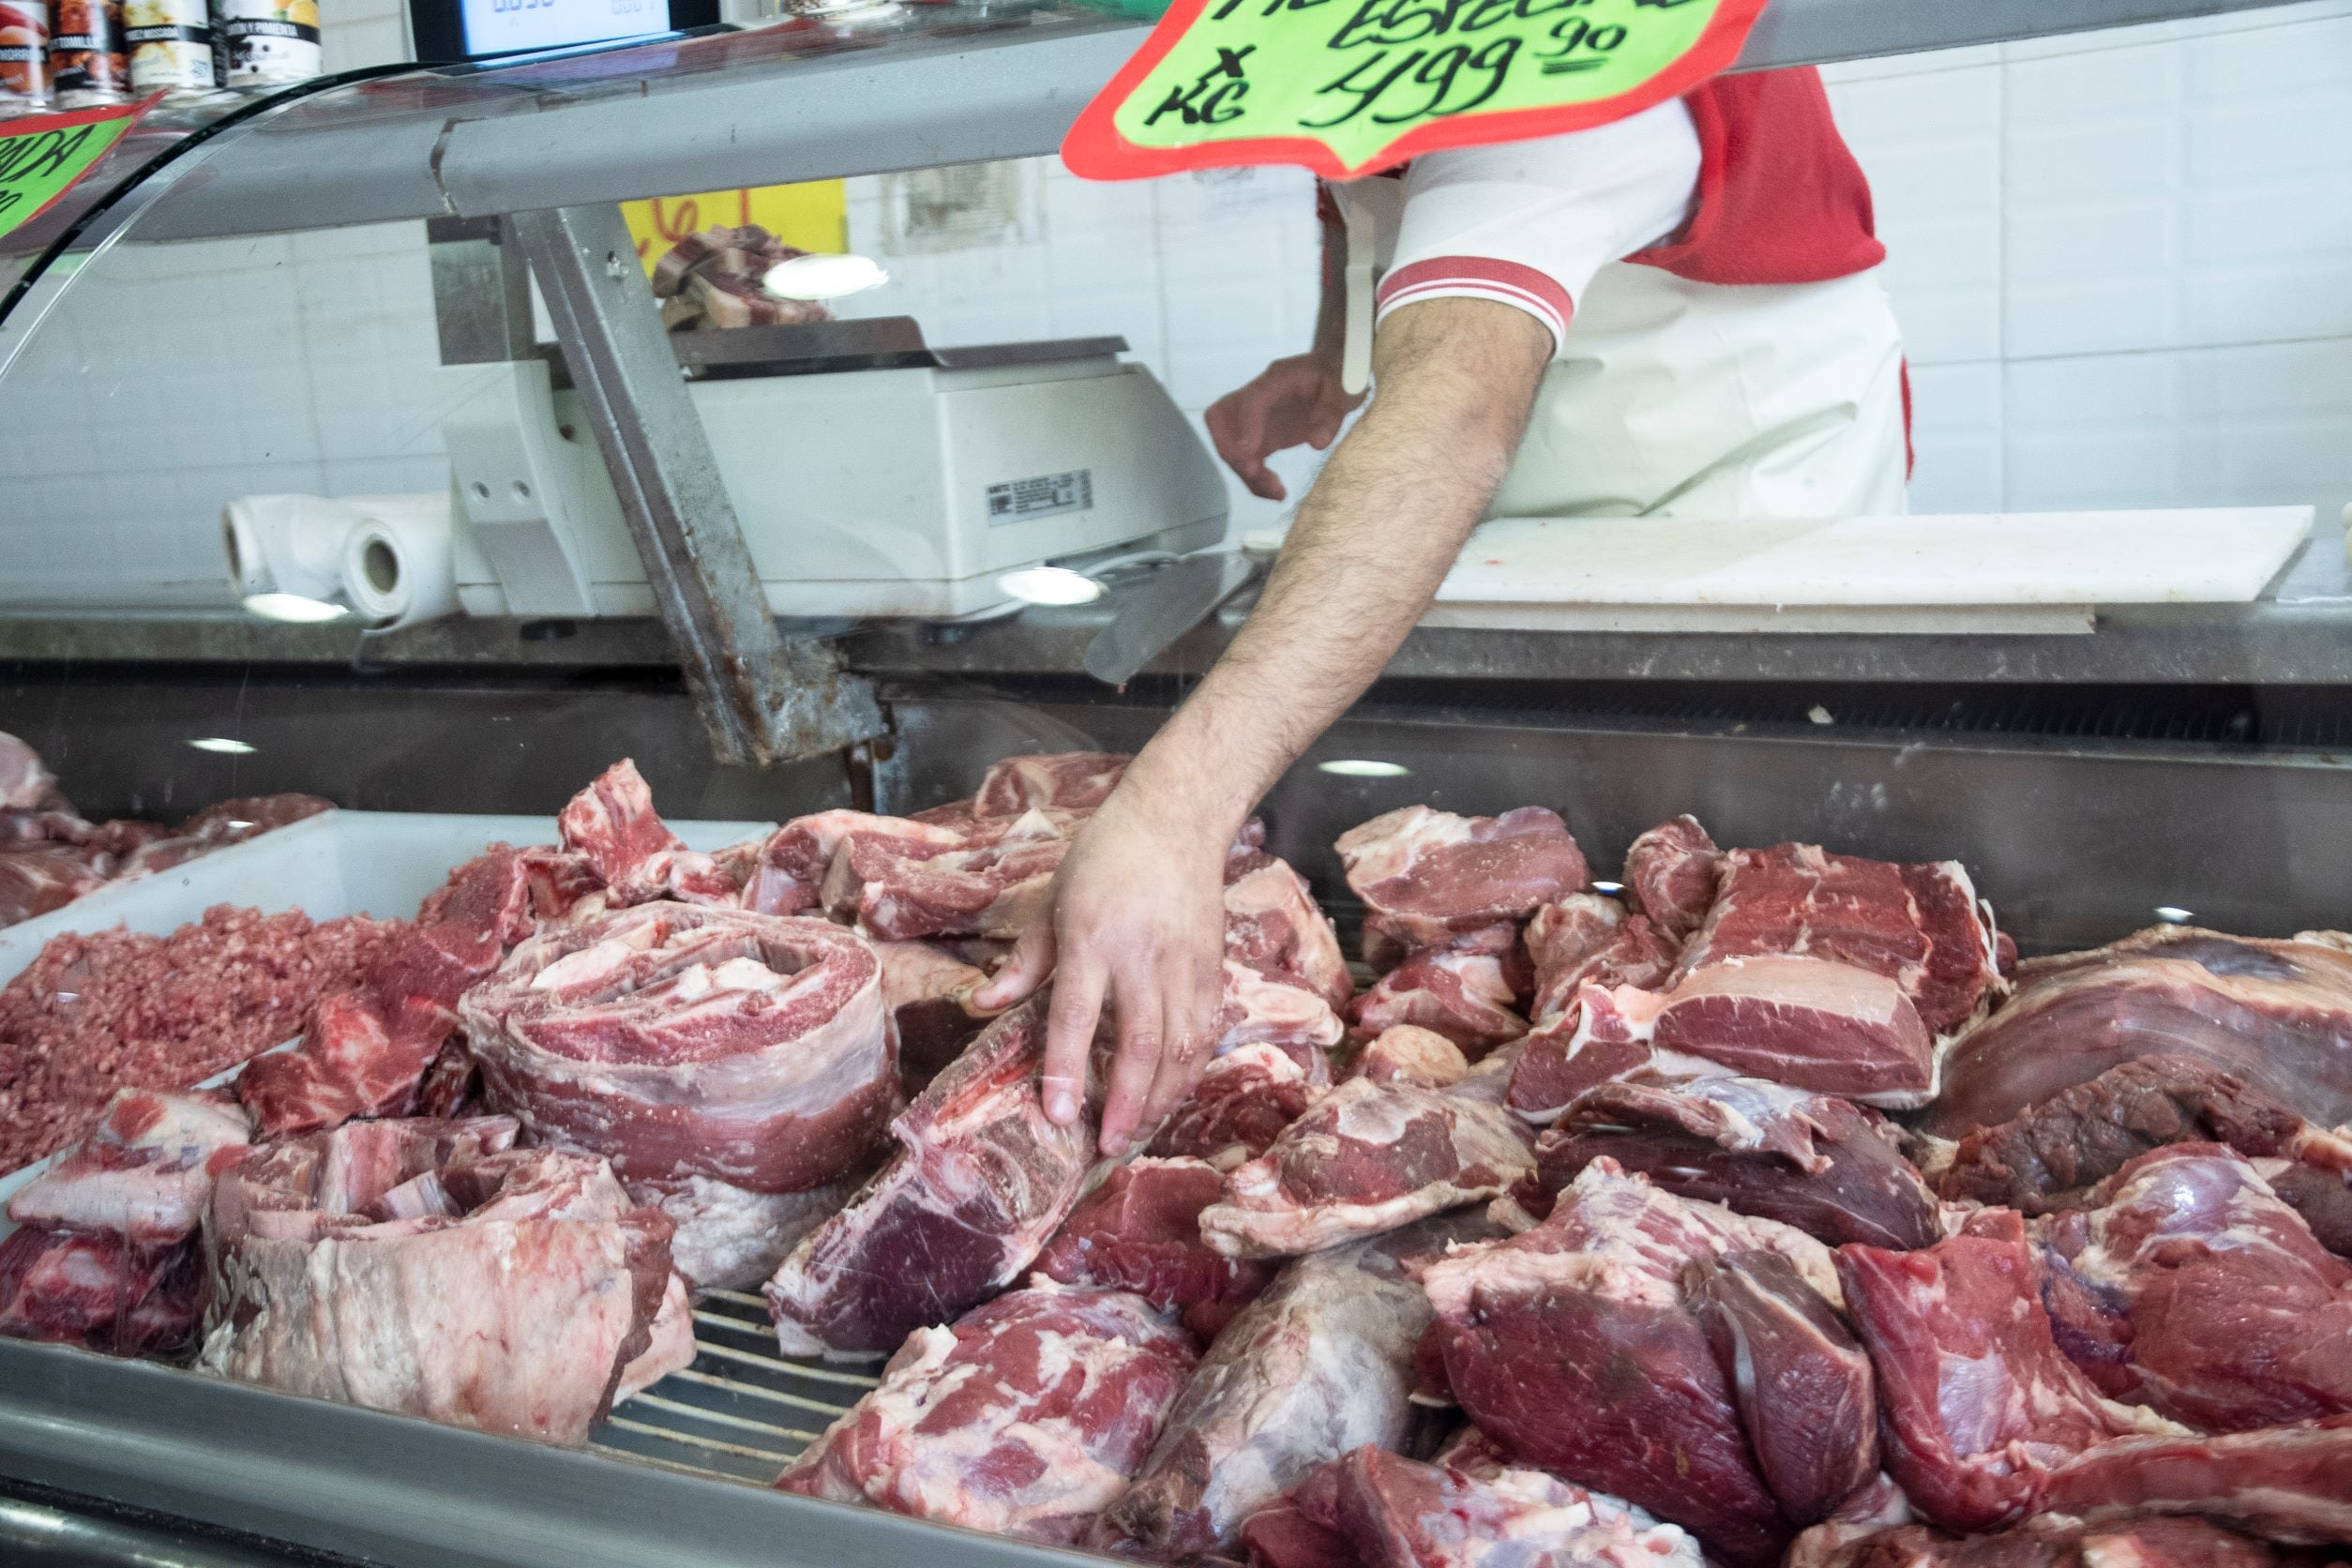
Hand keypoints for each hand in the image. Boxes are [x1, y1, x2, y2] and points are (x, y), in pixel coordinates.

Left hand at [974, 786, 1228, 1157]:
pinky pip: (1207, 1030)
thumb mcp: (1051, 900)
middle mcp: (1141, 956)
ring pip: (1181, 1045)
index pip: (1076, 1016)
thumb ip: (1024, 961)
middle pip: (1139, 1043)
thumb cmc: (1103, 858)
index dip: (1067, 1069)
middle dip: (1126, 1102)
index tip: (1061, 1115)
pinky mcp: (1213, 966)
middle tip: (1108, 1145)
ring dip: (1162, 1097)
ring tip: (1139, 1131)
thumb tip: (982, 1005)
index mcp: (1091, 938)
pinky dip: (1192, 1070)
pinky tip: (1174, 1095)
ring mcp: (1184, 963)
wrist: (1175, 819)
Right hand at [1204, 354, 1364, 502]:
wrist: (1335, 376)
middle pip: (1221, 420)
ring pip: (1230, 445)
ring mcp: (1256, 419)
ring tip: (1277, 491)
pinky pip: (1246, 460)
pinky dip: (1255, 480)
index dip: (1245, 424)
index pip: (1251, 398)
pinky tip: (1277, 493)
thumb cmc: (1339, 377)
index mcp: (1278, 379)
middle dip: (1230, 450)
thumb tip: (1317, 443)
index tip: (1248, 453)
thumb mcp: (1345, 388)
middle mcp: (1258, 398)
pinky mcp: (1262, 438)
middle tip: (1256, 472)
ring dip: (1245, 473)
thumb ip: (1332, 413)